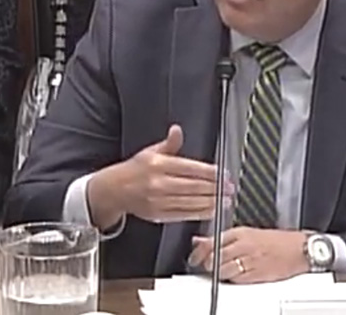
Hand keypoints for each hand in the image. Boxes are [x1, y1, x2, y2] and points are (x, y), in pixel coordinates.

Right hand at [88, 125, 232, 226]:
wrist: (114, 190)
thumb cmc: (135, 170)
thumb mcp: (150, 151)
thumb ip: (169, 144)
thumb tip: (177, 130)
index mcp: (159, 165)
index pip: (191, 168)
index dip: (211, 172)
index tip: (224, 174)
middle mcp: (159, 183)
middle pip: (194, 187)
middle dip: (216, 188)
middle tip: (230, 188)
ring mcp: (158, 201)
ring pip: (191, 202)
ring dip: (211, 202)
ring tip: (226, 201)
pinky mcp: (158, 215)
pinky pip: (183, 215)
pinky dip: (200, 214)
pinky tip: (211, 211)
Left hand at [189, 228, 309, 283]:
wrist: (299, 249)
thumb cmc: (276, 241)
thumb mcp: (247, 233)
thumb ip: (221, 238)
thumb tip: (199, 241)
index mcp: (240, 232)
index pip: (211, 242)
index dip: (199, 253)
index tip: (194, 258)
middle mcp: (243, 245)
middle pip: (214, 258)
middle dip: (208, 265)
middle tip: (208, 267)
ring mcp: (250, 260)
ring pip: (223, 270)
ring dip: (219, 274)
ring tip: (224, 272)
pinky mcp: (257, 274)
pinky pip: (236, 280)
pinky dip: (233, 281)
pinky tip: (237, 277)